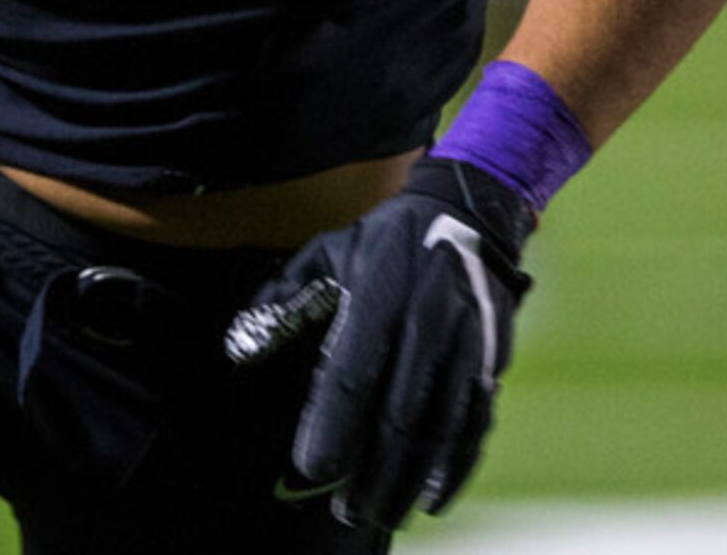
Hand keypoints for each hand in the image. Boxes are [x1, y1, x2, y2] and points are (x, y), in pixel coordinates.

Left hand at [225, 155, 533, 527]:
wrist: (468, 213)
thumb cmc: (382, 242)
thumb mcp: (327, 253)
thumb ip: (283, 301)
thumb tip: (236, 347)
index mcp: (378, 293)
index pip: (352, 371)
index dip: (332, 424)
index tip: (311, 468)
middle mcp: (424, 320)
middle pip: (398, 412)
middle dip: (372, 470)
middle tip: (347, 511)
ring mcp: (464, 342)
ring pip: (439, 426)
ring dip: (410, 478)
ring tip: (383, 514)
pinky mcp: (490, 359)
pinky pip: (476, 422)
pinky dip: (456, 466)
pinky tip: (434, 498)